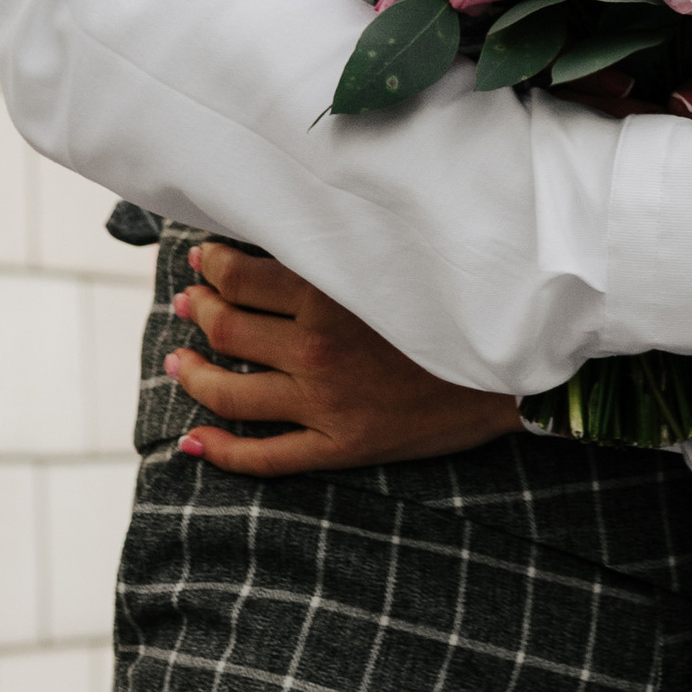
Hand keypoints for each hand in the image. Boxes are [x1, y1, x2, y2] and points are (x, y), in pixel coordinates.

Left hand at [167, 242, 520, 475]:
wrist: (513, 369)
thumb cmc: (458, 303)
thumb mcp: (397, 262)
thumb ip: (343, 250)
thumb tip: (291, 234)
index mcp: (331, 296)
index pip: (244, 278)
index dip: (212, 267)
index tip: (202, 261)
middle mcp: (319, 350)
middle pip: (229, 330)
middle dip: (197, 313)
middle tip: (185, 303)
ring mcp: (326, 403)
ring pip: (232, 394)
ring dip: (194, 376)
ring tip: (178, 362)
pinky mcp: (341, 445)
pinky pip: (265, 458)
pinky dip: (220, 452)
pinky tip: (192, 442)